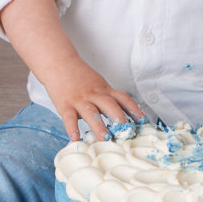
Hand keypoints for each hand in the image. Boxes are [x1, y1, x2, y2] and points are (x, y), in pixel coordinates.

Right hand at [0, 0, 144, 139]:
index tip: (143, 121)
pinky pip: (69, 117)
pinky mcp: (65, 104)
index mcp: (104, 90)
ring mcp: (80, 99)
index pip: (123, 98)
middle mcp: (94, 94)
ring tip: (105, 138)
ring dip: (99, 125)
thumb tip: (125, 116)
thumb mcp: (99, 85)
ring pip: (91, 112)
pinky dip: (72, 127)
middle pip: (110, 105)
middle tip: (126, 132)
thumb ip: (110, 99)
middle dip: (119, 118)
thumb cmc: (80, 78)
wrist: (59, 63)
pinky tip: (75, 137)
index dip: (134, 109)